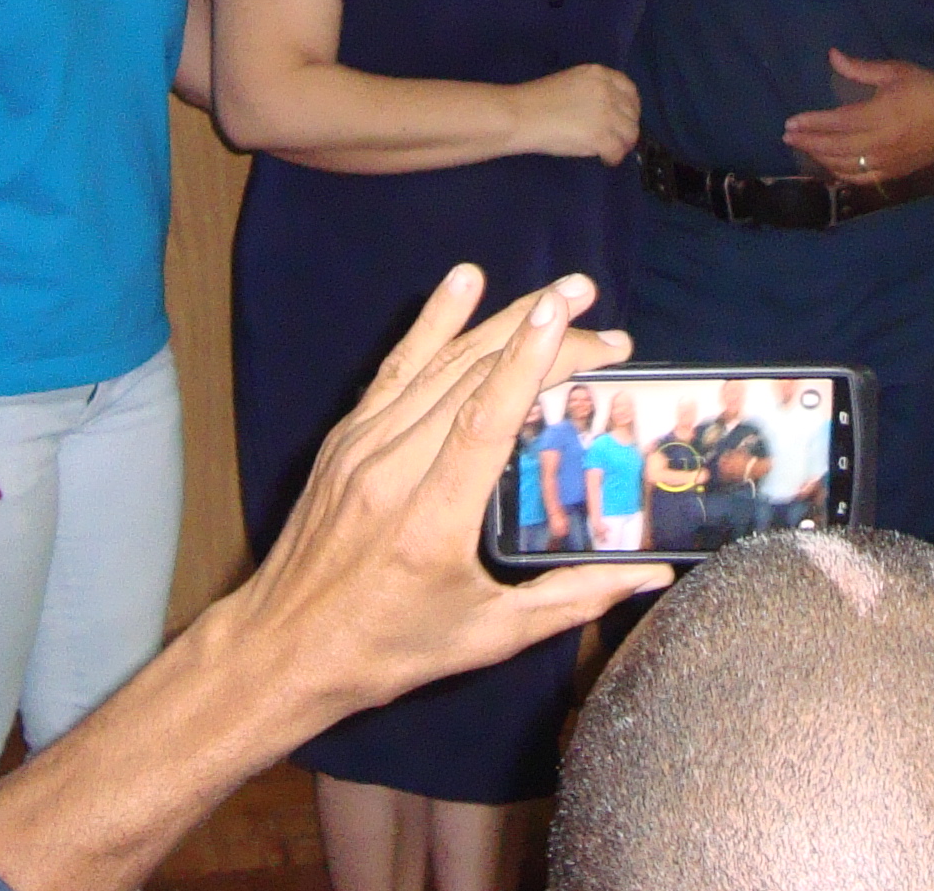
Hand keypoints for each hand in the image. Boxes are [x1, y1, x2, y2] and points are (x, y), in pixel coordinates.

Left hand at [237, 265, 667, 719]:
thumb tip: (651, 575)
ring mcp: (362, 446)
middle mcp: (393, 470)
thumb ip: (573, 598)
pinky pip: (396, 368)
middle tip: (604, 325)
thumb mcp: (488, 637)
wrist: (281, 649)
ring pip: (439, 363)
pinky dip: (433, 322)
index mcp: (431, 521)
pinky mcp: (344, 438)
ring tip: (560, 293)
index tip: (563, 316)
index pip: (484, 420)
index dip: (526, 362)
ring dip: (502, 321)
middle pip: (474, 380)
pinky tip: (463, 283)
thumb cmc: (386, 651)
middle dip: (542, 338)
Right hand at [506, 65, 641, 165]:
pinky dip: (613, 158)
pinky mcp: (600, 135)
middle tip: (615, 140)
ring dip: (622, 145)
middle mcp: (607, 90)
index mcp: (599, 73)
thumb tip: (608, 113)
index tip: (624, 119)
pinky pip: (618, 151)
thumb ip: (593, 93)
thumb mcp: (571, 84)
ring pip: (630, 134)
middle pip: (633, 114)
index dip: (631, 107)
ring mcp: (606, 113)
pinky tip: (604, 159)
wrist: (520, 114)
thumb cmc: (536, 100)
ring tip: (608, 151)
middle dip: (627, 128)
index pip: (629, 90)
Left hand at [780, 51, 933, 182]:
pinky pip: (862, 179)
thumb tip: (832, 56)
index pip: (836, 122)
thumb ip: (860, 69)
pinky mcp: (896, 173)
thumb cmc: (929, 88)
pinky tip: (830, 168)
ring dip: (821, 158)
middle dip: (808, 142)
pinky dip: (842, 175)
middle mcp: (880, 143)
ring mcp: (888, 162)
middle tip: (788, 136)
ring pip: (845, 166)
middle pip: (835, 147)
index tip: (791, 122)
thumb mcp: (895, 72)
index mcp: (880, 115)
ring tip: (804, 148)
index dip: (811, 123)